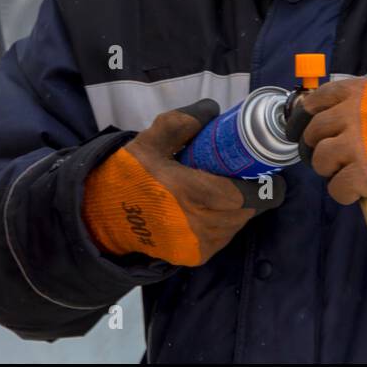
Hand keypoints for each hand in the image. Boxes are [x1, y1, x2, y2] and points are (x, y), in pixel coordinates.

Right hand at [83, 100, 284, 266]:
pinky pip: (223, 236)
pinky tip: (205, 206)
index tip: (258, 167)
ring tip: (217, 188)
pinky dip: (221, 222)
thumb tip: (213, 110)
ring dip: (236, 207)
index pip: (256, 194)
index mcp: (197, 194)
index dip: (265, 181)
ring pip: (237, 223)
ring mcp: (201, 244)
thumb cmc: (128, 178)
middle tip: (237, 173)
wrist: (100, 218)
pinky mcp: (195, 256)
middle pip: (250, 208)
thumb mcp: (150, 141)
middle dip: (250, 191)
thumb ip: (182, 123)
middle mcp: (205, 224)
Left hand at [298, 78, 366, 204]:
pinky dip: (343, 194)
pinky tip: (357, 192)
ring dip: (329, 170)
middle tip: (332, 157)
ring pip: (321, 160)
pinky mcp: (362, 174)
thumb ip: (363, 103)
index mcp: (357, 92)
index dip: (306, 116)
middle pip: (314, 132)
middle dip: (318, 146)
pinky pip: (336, 188)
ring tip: (347, 173)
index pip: (316, 100)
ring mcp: (354, 145)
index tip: (305, 126)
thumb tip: (338, 118)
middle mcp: (350, 115)